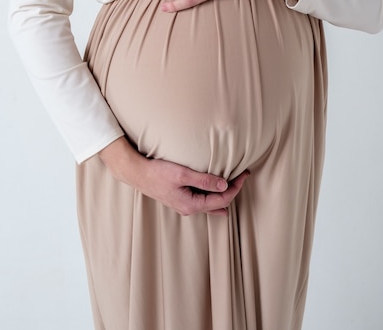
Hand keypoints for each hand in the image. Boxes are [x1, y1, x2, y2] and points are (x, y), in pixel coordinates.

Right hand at [99, 137, 248, 215]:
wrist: (138, 174)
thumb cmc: (157, 173)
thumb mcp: (182, 174)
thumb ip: (204, 180)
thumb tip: (224, 184)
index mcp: (192, 204)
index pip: (222, 199)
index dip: (236, 187)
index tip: (244, 174)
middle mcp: (189, 209)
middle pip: (219, 204)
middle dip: (233, 190)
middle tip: (243, 175)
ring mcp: (184, 205)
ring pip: (211, 204)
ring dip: (224, 193)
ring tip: (235, 183)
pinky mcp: (181, 199)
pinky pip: (202, 200)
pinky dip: (213, 194)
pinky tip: (217, 190)